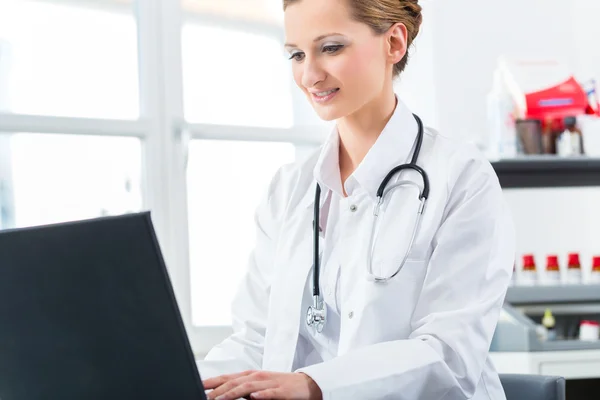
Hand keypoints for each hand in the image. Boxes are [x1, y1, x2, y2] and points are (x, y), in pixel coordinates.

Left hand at [203, 370, 321, 399]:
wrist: (306, 384)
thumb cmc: (280, 385)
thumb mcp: (258, 385)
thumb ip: (242, 388)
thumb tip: (222, 393)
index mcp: (250, 375)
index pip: (227, 377)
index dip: (212, 381)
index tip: (199, 386)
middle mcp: (257, 377)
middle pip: (234, 382)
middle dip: (218, 389)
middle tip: (205, 396)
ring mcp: (269, 383)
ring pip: (248, 387)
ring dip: (233, 393)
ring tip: (221, 399)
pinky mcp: (281, 391)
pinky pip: (270, 393)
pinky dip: (261, 394)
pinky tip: (253, 397)